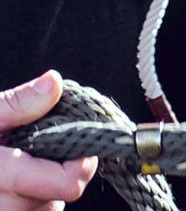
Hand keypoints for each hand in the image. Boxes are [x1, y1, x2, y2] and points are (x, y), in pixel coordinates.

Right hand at [0, 71, 97, 210]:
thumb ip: (17, 105)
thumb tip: (52, 83)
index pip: (66, 184)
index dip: (81, 163)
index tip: (76, 144)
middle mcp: (0, 206)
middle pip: (57, 197)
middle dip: (57, 172)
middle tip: (37, 149)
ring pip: (45, 210)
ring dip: (43, 191)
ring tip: (19, 166)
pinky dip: (30, 203)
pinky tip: (13, 185)